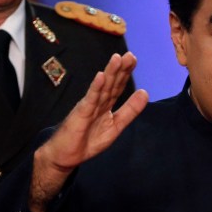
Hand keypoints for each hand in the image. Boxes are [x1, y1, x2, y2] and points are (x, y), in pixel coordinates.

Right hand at [29, 52, 147, 211]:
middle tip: (129, 55)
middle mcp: (98, 102)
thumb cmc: (88, 141)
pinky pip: (90, 100)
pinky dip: (95, 88)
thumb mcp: (116, 126)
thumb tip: (145, 92)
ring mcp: (88, 106)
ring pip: (101, 88)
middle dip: (120, 69)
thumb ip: (130, 110)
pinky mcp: (80, 114)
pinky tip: (100, 77)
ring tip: (117, 59)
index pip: (117, 86)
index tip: (133, 59)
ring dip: (109, 73)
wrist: (66, 156)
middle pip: (111, 83)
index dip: (125, 73)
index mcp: (106, 105)